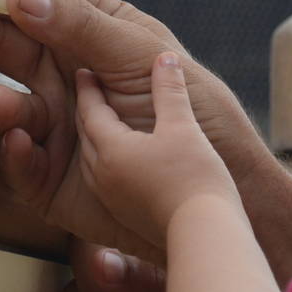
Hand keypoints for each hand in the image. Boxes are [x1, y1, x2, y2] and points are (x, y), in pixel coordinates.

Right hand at [0, 0, 277, 261]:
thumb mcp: (142, 57)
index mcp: (85, 32)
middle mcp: (60, 74)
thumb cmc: (192, 111)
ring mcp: (52, 124)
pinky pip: (15, 161)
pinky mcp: (48, 177)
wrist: (211, 195)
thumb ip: (79, 27)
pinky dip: (13, 152)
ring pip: (1, 104)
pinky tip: (21, 143)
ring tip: (4, 106)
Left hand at [75, 55, 239, 239]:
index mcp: (110, 148)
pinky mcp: (122, 214)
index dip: (89, 87)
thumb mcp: (183, 126)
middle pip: (86, 133)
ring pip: (92, 158)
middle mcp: (101, 173)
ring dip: (93, 136)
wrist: (205, 234)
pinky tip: (119, 159)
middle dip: (87, 109)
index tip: (86, 69)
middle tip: (91, 88)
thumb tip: (165, 57)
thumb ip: (170, 90)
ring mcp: (110, 197)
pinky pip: (102, 179)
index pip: (90, 109)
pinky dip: (105, 160)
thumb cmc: (195, 178)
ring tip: (103, 121)